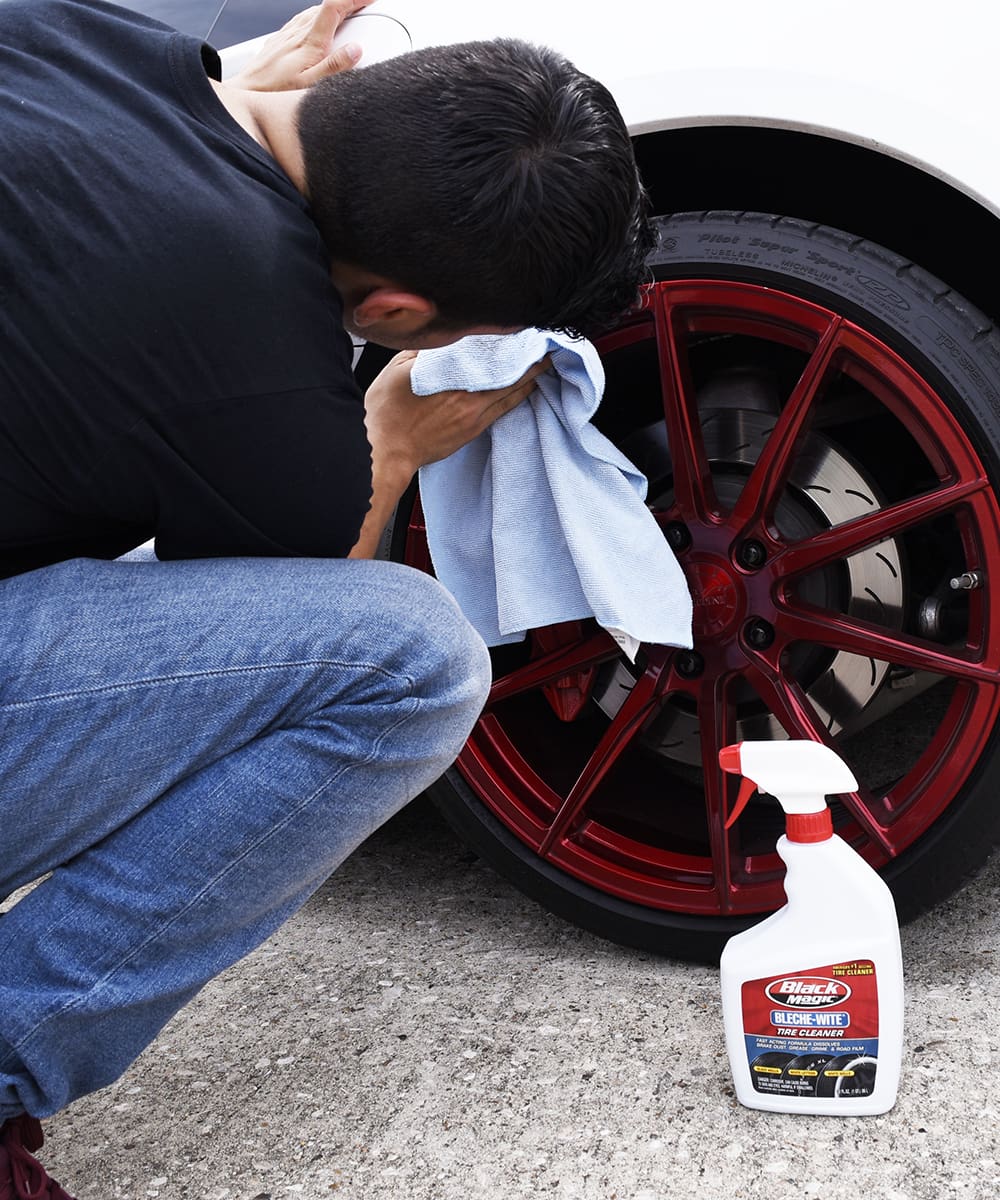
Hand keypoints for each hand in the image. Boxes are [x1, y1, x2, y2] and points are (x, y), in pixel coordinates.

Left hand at [228, 0, 374, 91]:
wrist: (246, 94)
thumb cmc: (275, 93)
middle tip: (366, 5)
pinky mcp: (280, 40)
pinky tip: (318, 24)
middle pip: (327, 7)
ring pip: (314, 12)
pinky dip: (316, 17)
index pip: (334, 8)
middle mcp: (297, 33)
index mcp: (309, 42)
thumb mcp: (310, 86)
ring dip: (333, 9)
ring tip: (348, 12)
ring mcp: (288, 34)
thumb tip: (355, 50)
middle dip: (349, 3)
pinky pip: (302, 20)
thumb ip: (334, 67)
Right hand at [348, 351, 550, 558]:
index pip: (492, 354)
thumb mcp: (398, 367)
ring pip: (512, 392)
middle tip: (548, 343)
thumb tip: (442, 336)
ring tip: (545, 361)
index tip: (527, 330)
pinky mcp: (473, 430)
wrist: (386, 451)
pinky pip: (504, 409)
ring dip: (530, 376)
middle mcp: (469, 397)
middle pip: (510, 373)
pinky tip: (528, 387)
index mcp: (451, 377)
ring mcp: (474, 416)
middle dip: (530, 358)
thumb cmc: (386, 413)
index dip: (512, 342)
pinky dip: (519, 395)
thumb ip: (424, 349)